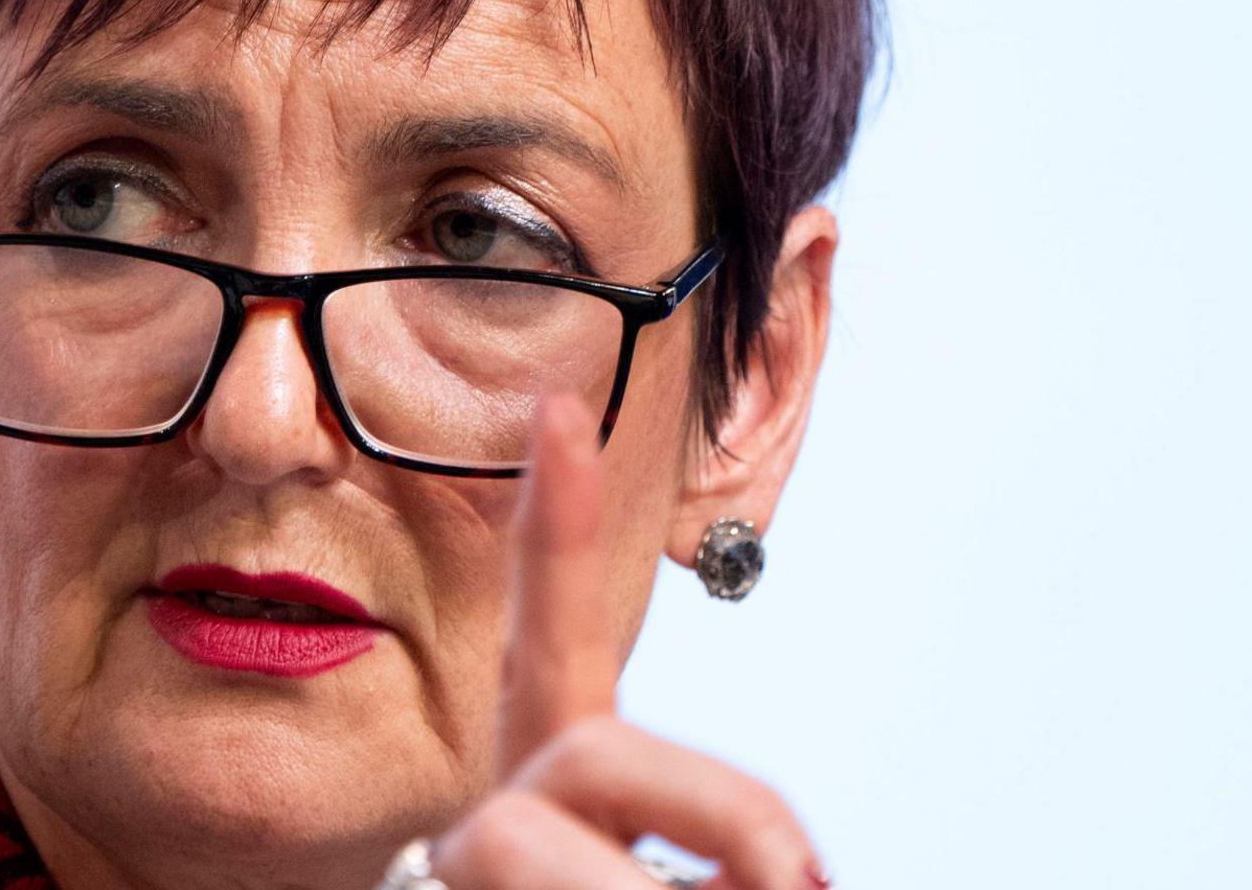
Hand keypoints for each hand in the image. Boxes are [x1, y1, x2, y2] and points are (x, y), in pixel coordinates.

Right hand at [422, 393, 826, 889]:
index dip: (560, 529)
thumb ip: (742, 853)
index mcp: (562, 798)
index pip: (557, 644)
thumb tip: (791, 878)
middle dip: (721, 814)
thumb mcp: (720, 887)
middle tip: (790, 888)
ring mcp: (460, 869)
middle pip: (592, 751)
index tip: (560, 409)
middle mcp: (499, 816)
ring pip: (533, 846)